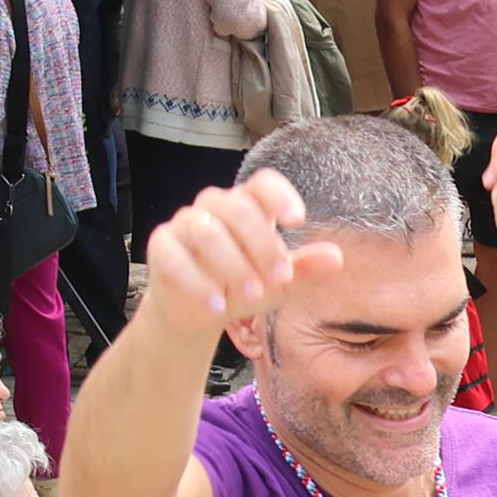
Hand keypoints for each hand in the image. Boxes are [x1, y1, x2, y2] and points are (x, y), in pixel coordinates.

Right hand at [146, 171, 340, 336]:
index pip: (263, 184)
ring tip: (252, 296)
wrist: (200, 312)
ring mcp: (185, 223)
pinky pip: (174, 256)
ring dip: (233, 265)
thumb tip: (336, 258)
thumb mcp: (278, 281)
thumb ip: (304, 268)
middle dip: (263, 245)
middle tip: (280, 278)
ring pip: (207, 232)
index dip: (280, 196)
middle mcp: (215, 207)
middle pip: (238, 208)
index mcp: (248, 206)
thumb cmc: (243, 285)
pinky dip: (196, 282)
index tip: (298, 221)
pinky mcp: (161, 246)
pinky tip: (216, 305)